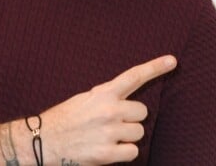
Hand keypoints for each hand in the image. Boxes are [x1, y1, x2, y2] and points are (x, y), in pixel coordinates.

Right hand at [40, 55, 176, 164]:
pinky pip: (132, 152)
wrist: (43, 141)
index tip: (172, 60)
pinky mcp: (106, 154)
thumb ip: (107, 97)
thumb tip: (126, 99)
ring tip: (108, 136)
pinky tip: (109, 150)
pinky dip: (124, 153)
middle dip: (132, 118)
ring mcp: (109, 133)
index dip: (155, 67)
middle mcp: (109, 110)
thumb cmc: (66, 118)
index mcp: (103, 93)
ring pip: (138, 133)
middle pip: (142, 112)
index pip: (134, 76)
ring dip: (127, 136)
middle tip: (115, 121)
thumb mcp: (85, 98)